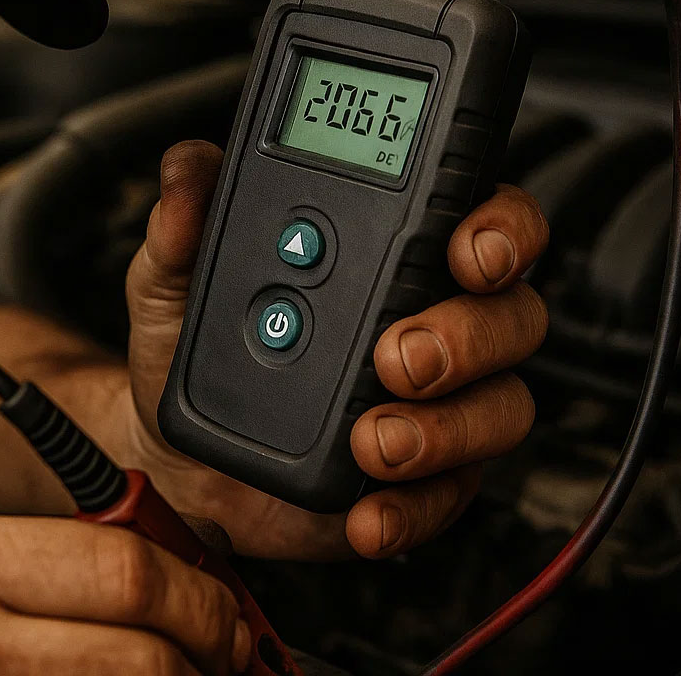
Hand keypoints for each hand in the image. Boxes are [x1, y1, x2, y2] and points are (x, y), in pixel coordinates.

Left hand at [121, 140, 548, 560]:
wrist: (170, 455)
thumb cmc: (192, 345)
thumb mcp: (173, 275)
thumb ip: (183, 220)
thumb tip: (185, 169)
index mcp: (391, 249)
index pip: (484, 216)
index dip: (501, 226)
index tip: (467, 248)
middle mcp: (434, 319)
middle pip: (511, 314)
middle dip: (469, 335)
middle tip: (398, 356)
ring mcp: (438, 404)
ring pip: (500, 408)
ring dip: (446, 427)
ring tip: (373, 440)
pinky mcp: (423, 480)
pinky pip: (449, 496)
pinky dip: (412, 507)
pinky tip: (366, 511)